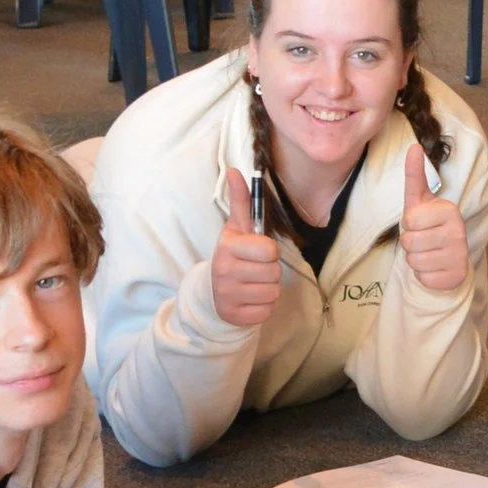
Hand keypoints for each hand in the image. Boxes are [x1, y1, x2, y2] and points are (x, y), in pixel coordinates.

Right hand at [211, 167, 284, 327]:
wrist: (213, 293)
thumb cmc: (233, 256)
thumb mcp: (235, 229)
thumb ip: (240, 201)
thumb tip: (235, 170)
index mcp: (228, 248)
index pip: (270, 251)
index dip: (269, 252)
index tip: (257, 253)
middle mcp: (225, 272)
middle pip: (274, 273)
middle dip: (269, 271)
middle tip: (254, 270)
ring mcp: (228, 296)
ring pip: (273, 293)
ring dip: (268, 289)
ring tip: (253, 284)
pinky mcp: (235, 316)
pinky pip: (267, 311)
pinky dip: (263, 307)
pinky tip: (250, 300)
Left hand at [400, 145, 468, 291]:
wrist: (448, 257)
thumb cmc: (428, 226)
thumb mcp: (419, 201)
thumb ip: (415, 175)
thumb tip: (414, 146)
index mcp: (449, 210)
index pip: (410, 221)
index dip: (409, 225)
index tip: (421, 224)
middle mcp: (458, 231)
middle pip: (409, 242)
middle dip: (410, 244)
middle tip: (423, 241)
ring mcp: (459, 255)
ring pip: (415, 261)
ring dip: (415, 260)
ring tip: (428, 253)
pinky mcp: (456, 276)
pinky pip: (423, 278)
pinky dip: (424, 276)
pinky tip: (435, 267)